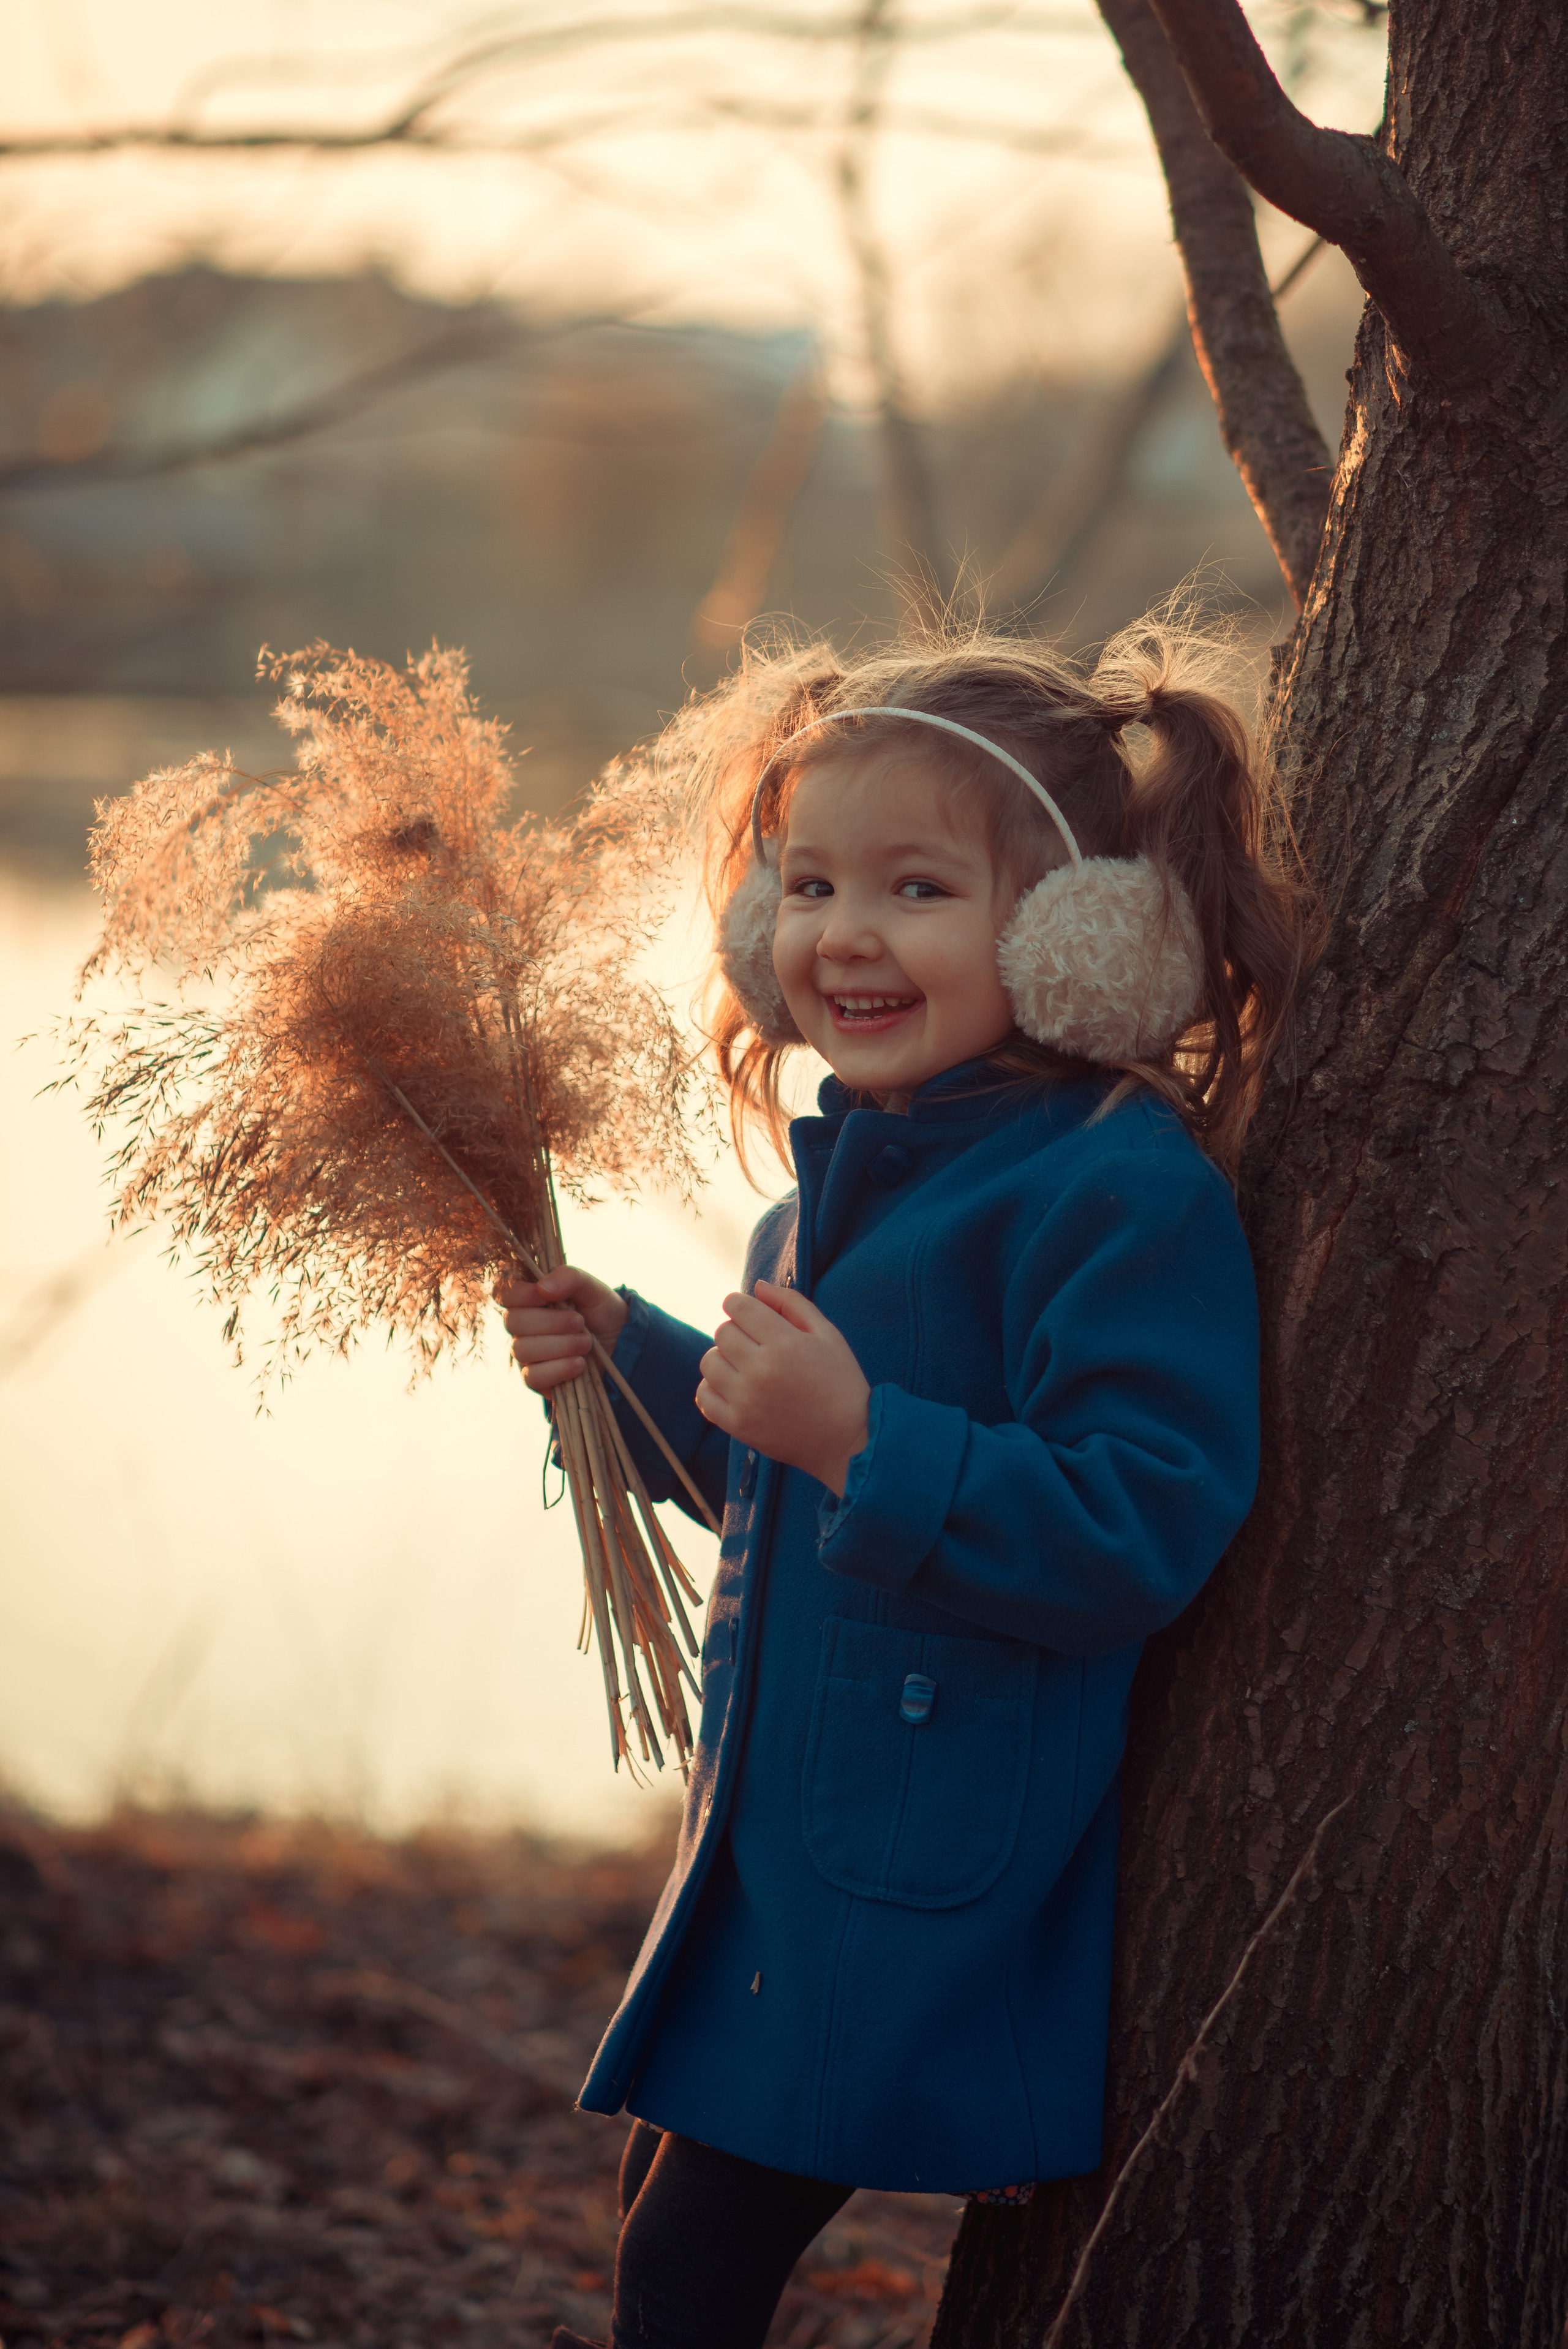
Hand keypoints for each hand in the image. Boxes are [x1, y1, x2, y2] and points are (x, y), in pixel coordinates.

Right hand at [494, 1264, 628, 1393]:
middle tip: (580, 1322)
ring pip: (523, 1350)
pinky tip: (579, 1364)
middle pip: (512, 1322)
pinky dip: (559, 1369)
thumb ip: (569, 1277)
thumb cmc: (601, 1311)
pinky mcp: (536, 1379)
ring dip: (560, 1345)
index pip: (504, 1292)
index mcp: (530, 1298)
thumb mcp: (592, 1288)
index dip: (519, 1294)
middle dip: (550, 1322)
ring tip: (586, 1343)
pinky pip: (533, 1377)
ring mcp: (526, 1354)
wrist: (621, 1343)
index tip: (544, 1295)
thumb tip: (543, 1287)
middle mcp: (522, 1326)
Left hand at [696, 1279, 870, 1496]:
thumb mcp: (828, 1334)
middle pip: (722, 1333)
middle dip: (736, 1330)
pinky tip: (733, 1387)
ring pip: (709, 1362)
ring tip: (744, 1365)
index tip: (746, 1311)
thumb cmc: (841, 1382)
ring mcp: (746, 1400)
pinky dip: (712, 1388)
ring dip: (722, 1358)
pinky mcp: (738, 1425)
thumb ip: (792, 1304)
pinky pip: (704, 1396)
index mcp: (784, 1343)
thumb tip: (757, 1286)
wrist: (847, 1441)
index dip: (739, 1303)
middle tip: (755, 1342)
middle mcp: (760, 1370)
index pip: (739, 1308)